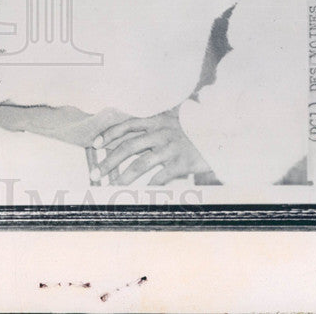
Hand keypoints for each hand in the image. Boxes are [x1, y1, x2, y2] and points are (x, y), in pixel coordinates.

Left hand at [91, 106, 212, 185]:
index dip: (109, 134)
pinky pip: (161, 176)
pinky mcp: (182, 163)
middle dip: (110, 161)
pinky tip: (142, 193)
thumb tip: (125, 135)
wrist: (220, 134)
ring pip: (142, 163)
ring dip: (125, 176)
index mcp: (155, 121)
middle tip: (97, 173)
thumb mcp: (171, 120)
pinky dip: (150, 186)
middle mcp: (161, 133)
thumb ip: (151, 126)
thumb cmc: (191, 129)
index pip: (127, 125)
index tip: (95, 144)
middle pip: (129, 146)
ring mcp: (171, 148)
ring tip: (113, 186)